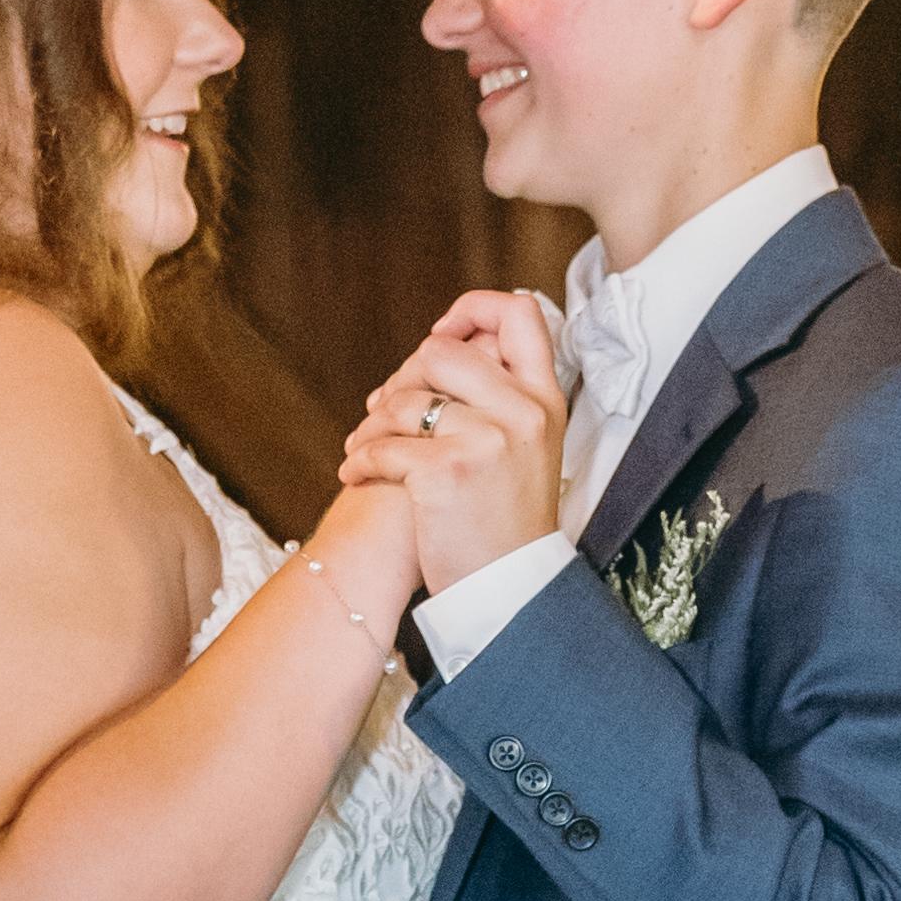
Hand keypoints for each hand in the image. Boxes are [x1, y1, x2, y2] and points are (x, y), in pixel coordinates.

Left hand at [340, 291, 564, 591]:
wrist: (510, 591)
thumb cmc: (506, 521)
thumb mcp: (528, 447)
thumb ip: (499, 395)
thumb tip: (440, 345)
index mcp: (545, 399)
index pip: (520, 314)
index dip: (472, 309)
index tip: (441, 334)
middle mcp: (521, 412)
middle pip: (440, 351)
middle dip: (402, 378)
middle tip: (386, 408)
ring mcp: (485, 440)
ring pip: (403, 399)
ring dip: (371, 424)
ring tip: (364, 447)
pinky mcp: (445, 472)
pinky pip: (382, 445)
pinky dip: (359, 460)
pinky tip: (355, 474)